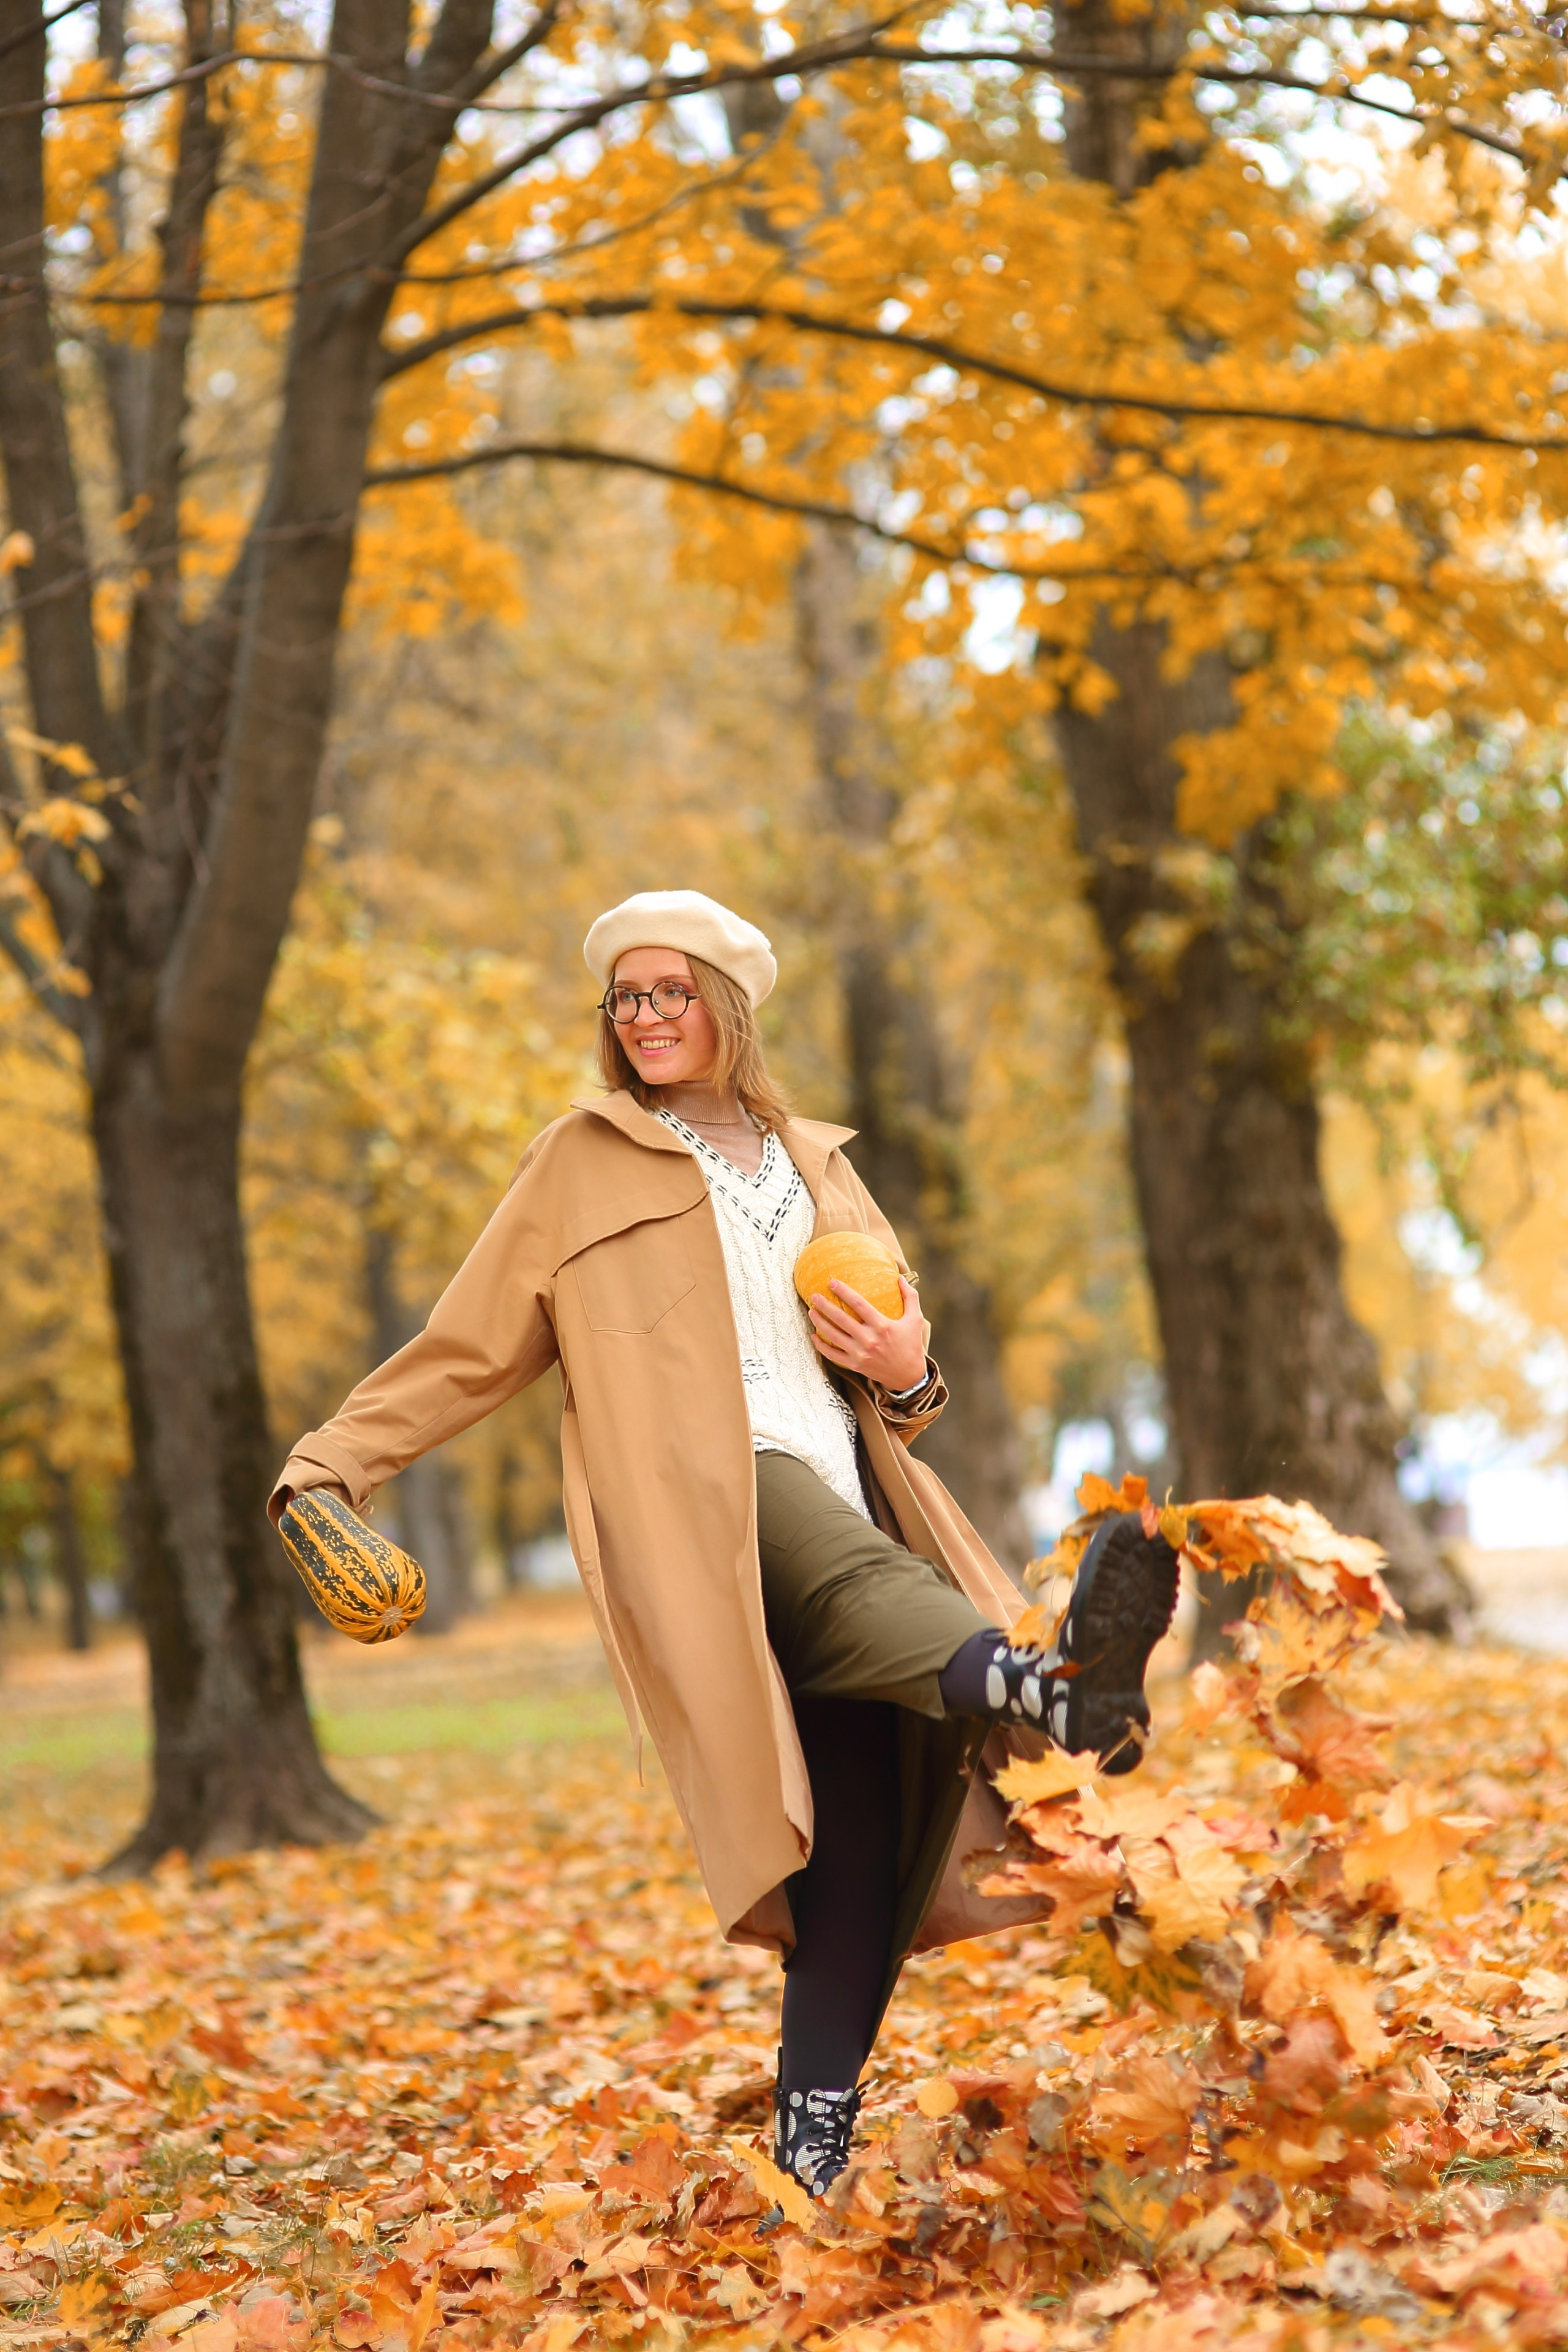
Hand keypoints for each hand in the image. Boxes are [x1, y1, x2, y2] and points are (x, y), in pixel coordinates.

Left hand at [809, 1274, 928, 1391]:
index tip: (832, 1282)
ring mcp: (860, 1354)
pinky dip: (821, 1346)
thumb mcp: (916, 1319)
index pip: (859, 1304)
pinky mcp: (855, 1365)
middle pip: (841, 1319)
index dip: (844, 1292)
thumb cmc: (911, 1345)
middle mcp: (869, 1340)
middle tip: (814, 1295)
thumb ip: (910, 1297)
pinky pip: (833, 1355)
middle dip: (825, 1306)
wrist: (908, 1376)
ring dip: (820, 1322)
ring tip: (811, 1311)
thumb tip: (900, 1277)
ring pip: (833, 1336)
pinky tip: (814, 1336)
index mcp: (883, 1326)